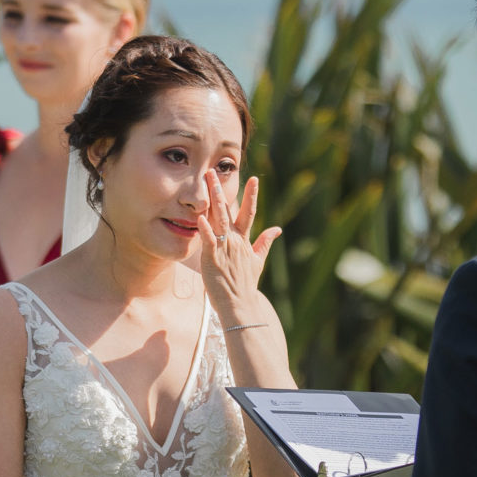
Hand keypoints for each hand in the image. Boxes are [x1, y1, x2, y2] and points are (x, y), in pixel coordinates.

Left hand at [197, 171, 280, 321]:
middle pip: (229, 210)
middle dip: (221, 189)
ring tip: (207, 183)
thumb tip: (277, 229)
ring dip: (213, 200)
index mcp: (245, 240)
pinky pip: (209, 240)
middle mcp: (235, 241)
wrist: (240, 305)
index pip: (250, 212)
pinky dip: (205, 228)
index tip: (254, 178)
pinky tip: (200, 216)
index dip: (251, 195)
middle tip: (212, 170)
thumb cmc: (245, 285)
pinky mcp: (213, 258)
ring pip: (219, 219)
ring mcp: (225, 249)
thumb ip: (265, 243)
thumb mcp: (258, 261)